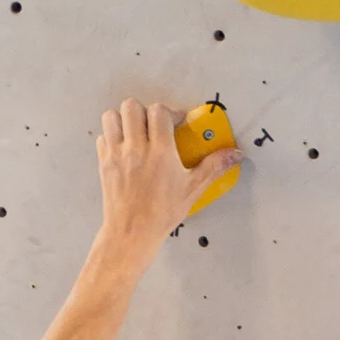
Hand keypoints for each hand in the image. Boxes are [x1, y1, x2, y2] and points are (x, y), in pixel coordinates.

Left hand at [95, 99, 238, 261]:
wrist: (132, 232)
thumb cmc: (163, 212)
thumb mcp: (193, 188)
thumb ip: (214, 166)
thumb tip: (236, 154)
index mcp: (160, 151)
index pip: (159, 111)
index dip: (170, 112)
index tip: (177, 122)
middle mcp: (136, 148)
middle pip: (132, 107)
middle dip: (145, 111)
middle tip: (155, 125)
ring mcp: (116, 154)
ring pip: (112, 116)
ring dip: (124, 119)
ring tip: (136, 132)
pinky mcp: (104, 163)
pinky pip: (103, 137)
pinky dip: (112, 136)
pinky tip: (124, 148)